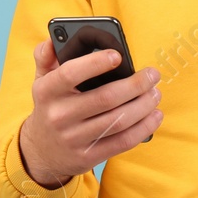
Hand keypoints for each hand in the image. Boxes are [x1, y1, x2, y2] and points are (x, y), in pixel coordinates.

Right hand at [19, 40, 161, 187]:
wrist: (42, 152)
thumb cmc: (50, 107)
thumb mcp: (41, 81)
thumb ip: (45, 57)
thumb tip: (53, 40)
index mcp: (46, 91)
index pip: (70, 74)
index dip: (95, 63)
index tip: (118, 56)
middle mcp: (59, 115)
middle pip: (105, 98)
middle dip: (135, 85)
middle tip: (152, 74)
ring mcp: (74, 138)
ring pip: (118, 120)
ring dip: (144, 105)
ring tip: (155, 93)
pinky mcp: (89, 156)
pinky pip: (123, 142)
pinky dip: (144, 128)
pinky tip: (155, 115)